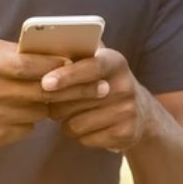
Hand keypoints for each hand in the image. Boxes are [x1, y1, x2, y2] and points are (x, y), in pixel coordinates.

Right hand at [0, 37, 67, 151]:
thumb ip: (10, 49)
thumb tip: (47, 50)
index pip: (30, 65)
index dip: (55, 65)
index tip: (73, 65)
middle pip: (43, 90)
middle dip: (67, 89)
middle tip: (85, 88)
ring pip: (40, 111)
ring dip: (43, 106)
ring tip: (34, 100)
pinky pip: (28, 128)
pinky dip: (28, 122)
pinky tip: (15, 116)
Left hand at [41, 47, 156, 152]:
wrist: (141, 112)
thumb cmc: (103, 82)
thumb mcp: (96, 61)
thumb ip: (75, 52)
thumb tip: (42, 44)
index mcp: (115, 62)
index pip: (90, 67)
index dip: (66, 76)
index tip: (45, 83)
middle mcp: (125, 85)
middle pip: (74, 100)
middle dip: (55, 102)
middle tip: (49, 99)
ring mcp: (127, 111)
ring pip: (75, 123)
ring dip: (65, 121)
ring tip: (72, 113)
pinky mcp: (126, 134)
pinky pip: (84, 139)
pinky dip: (79, 135)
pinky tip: (88, 127)